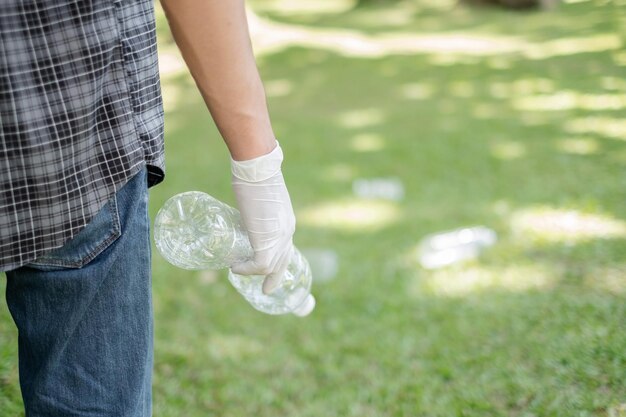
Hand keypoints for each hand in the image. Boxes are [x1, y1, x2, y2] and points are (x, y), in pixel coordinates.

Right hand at [230, 142, 295, 294]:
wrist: (258, 167)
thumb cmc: (254, 174)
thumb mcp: (257, 196)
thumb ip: (253, 207)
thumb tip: (240, 206)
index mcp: (286, 221)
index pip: (286, 248)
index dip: (279, 261)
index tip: (271, 271)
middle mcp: (287, 230)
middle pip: (284, 261)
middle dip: (275, 278)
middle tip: (266, 291)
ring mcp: (279, 235)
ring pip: (270, 266)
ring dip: (253, 272)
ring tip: (236, 269)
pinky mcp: (267, 238)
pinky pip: (260, 264)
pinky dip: (247, 269)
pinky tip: (234, 267)